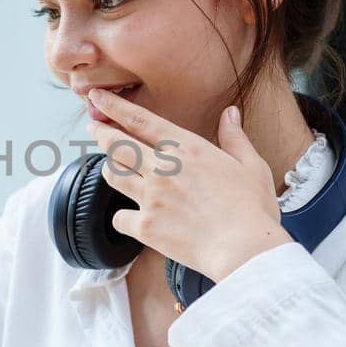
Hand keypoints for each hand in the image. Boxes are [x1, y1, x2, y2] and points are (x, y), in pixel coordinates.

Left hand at [85, 89, 289, 283]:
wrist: (245, 248)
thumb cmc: (252, 209)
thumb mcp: (251, 166)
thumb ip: (235, 138)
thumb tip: (230, 113)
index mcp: (187, 149)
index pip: (141, 121)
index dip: (114, 107)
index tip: (98, 98)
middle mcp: (163, 168)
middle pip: (117, 145)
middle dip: (101, 133)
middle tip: (93, 127)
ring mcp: (151, 196)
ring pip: (113, 175)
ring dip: (110, 169)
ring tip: (111, 168)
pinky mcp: (146, 225)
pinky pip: (119, 217)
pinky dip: (122, 218)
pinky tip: (129, 219)